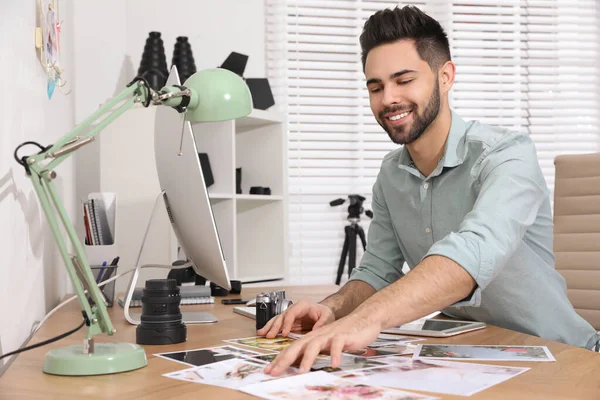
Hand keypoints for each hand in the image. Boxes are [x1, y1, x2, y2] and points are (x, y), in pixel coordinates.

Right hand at [257, 300, 334, 337]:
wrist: (324, 312)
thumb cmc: (325, 313)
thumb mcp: (327, 317)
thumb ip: (322, 323)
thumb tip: (315, 330)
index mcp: (302, 305)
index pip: (292, 313)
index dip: (287, 323)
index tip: (284, 333)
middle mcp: (294, 309)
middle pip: (282, 316)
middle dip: (274, 326)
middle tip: (269, 335)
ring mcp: (290, 315)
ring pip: (277, 319)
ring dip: (269, 326)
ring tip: (261, 333)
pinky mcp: (288, 322)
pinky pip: (278, 324)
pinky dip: (271, 328)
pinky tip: (264, 333)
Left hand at [263, 313, 380, 375]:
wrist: (363, 319)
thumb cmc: (344, 334)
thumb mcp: (325, 345)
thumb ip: (313, 353)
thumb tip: (299, 365)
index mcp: (311, 338)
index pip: (291, 349)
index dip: (279, 360)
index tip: (269, 371)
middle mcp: (317, 336)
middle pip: (297, 346)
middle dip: (284, 360)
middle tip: (274, 372)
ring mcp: (329, 335)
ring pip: (314, 345)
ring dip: (307, 359)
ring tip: (301, 372)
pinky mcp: (343, 336)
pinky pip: (337, 345)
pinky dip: (334, 354)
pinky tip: (333, 364)